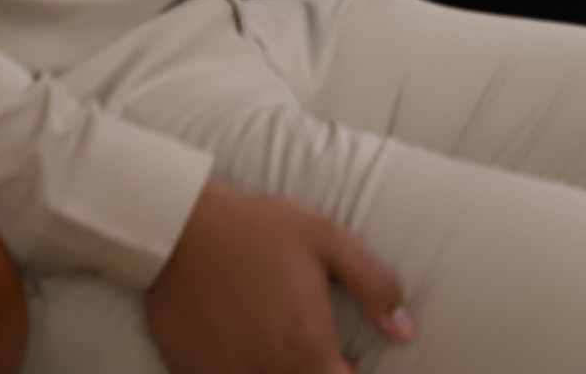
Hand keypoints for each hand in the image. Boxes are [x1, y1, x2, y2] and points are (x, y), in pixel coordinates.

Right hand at [147, 178, 415, 373]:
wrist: (178, 227)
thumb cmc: (256, 228)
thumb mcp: (327, 240)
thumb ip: (374, 286)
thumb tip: (406, 329)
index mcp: (306, 347)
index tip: (349, 361)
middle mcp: (269, 371)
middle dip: (318, 373)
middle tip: (316, 351)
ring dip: (280, 372)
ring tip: (282, 348)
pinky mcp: (194, 373)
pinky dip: (242, 371)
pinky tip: (242, 348)